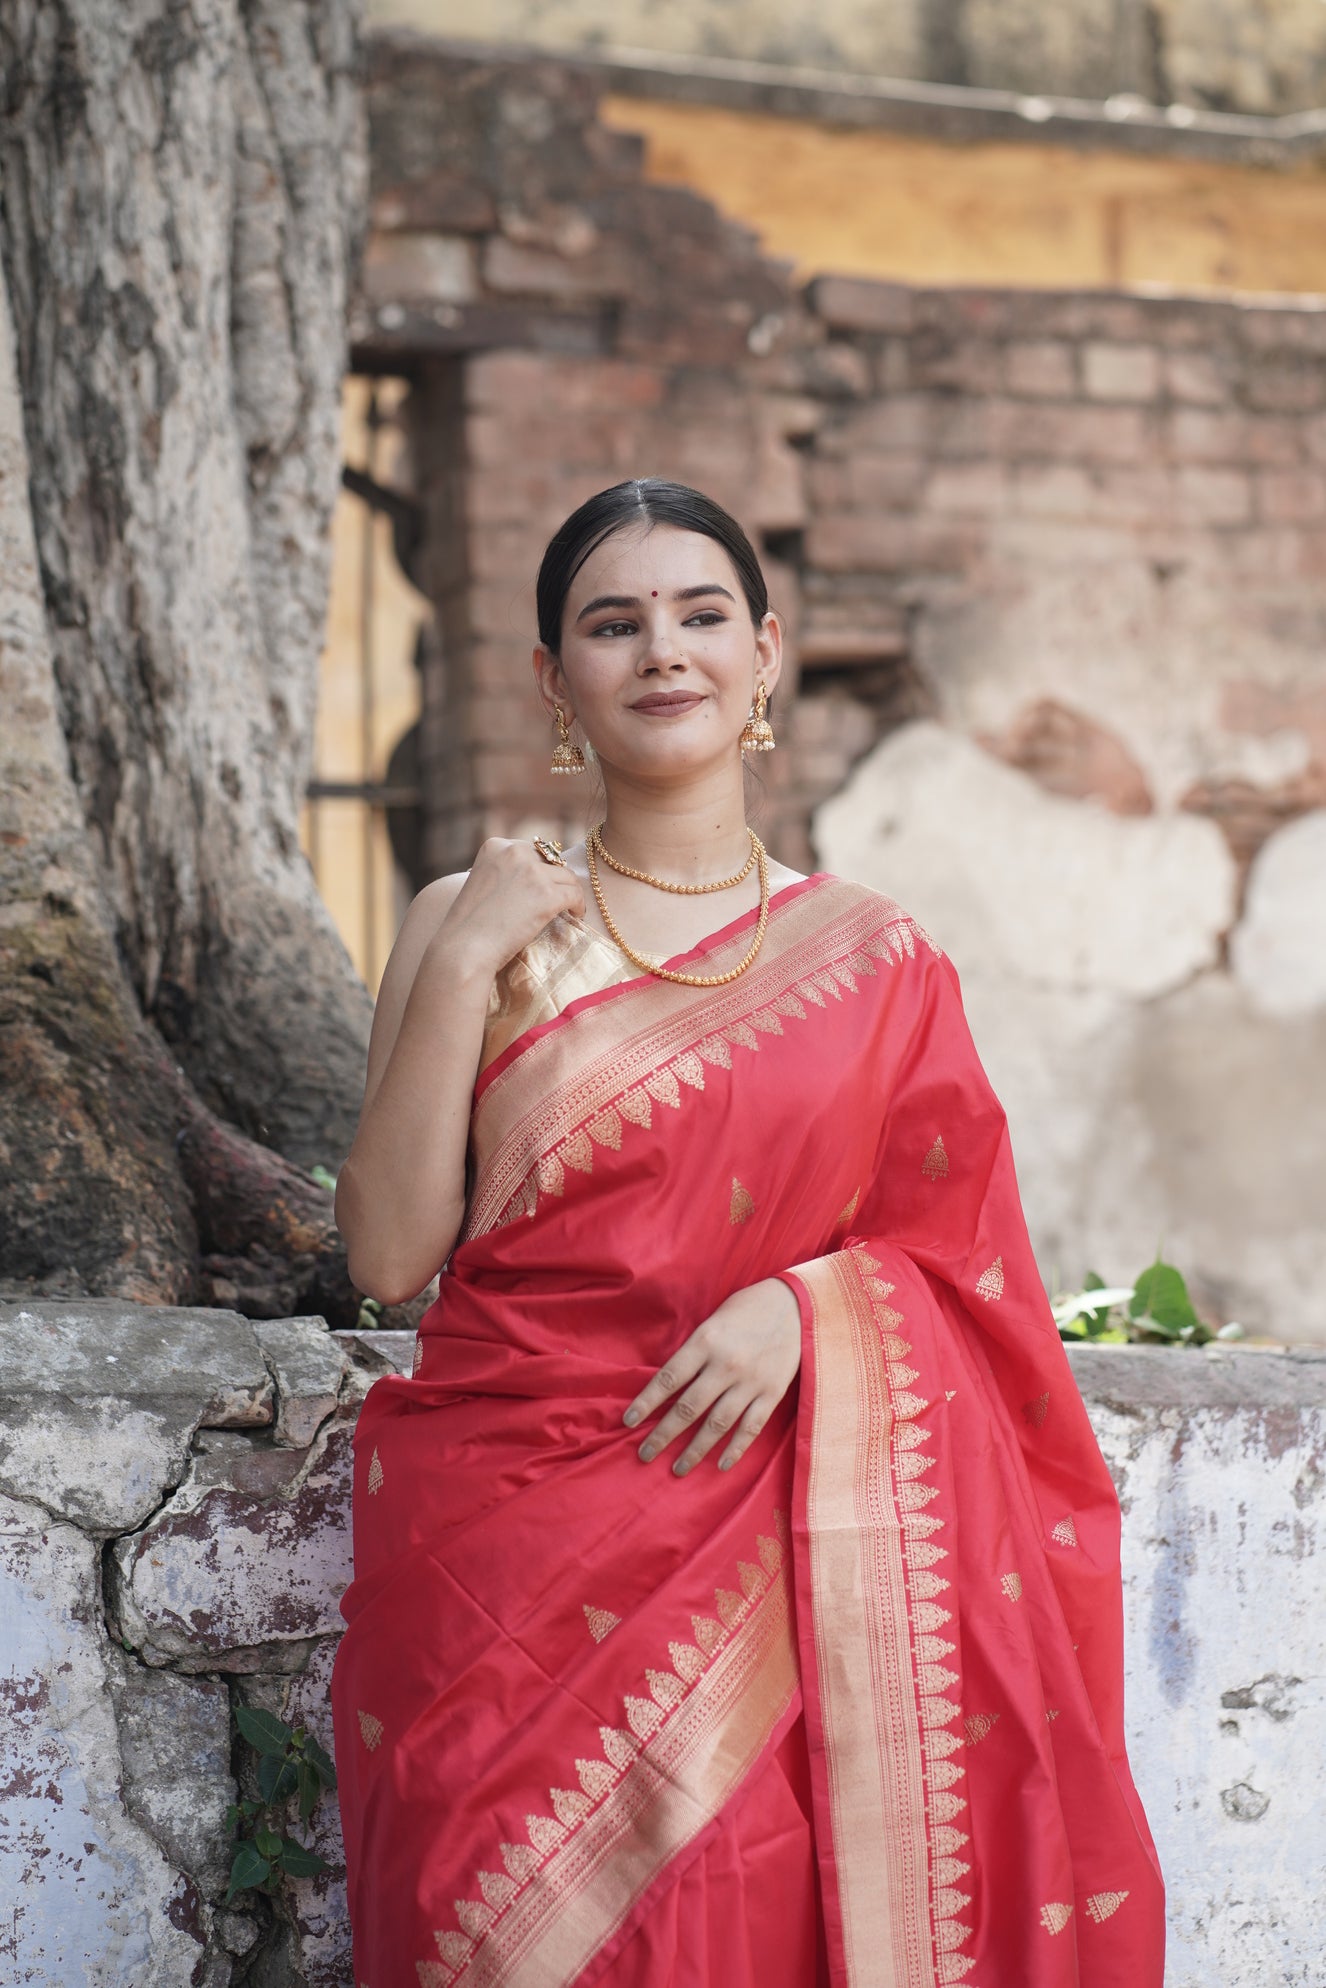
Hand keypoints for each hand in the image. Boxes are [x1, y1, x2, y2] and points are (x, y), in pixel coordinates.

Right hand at [437, 837, 585, 978]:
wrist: (464, 949)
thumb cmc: (468, 926)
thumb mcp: (480, 884)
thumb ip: (503, 873)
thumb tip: (532, 878)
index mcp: (495, 846)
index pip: (531, 850)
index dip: (539, 871)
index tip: (540, 889)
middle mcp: (514, 852)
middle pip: (552, 860)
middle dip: (556, 880)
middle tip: (558, 899)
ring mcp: (532, 872)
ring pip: (568, 877)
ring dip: (570, 893)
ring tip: (569, 910)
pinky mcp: (547, 894)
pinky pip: (575, 894)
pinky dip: (578, 906)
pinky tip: (575, 916)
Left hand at [624, 1278, 801, 1475]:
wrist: (796, 1305)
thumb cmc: (746, 1310)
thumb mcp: (712, 1322)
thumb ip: (693, 1353)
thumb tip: (668, 1386)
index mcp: (705, 1342)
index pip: (668, 1378)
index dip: (647, 1402)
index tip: (629, 1422)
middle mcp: (726, 1365)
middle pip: (689, 1407)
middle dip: (663, 1434)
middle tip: (645, 1454)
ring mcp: (750, 1381)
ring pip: (717, 1424)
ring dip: (695, 1450)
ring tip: (678, 1468)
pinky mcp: (772, 1393)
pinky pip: (751, 1427)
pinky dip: (735, 1448)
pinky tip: (720, 1464)